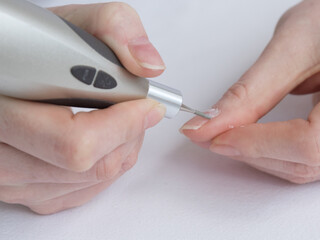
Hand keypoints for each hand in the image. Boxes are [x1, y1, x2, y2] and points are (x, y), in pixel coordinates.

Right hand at [0, 3, 165, 213]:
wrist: (17, 67)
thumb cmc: (40, 48)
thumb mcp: (77, 23)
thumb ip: (115, 29)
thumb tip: (148, 66)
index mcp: (6, 107)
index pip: (75, 141)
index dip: (122, 125)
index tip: (148, 106)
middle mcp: (4, 152)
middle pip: (91, 167)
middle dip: (129, 135)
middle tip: (136, 108)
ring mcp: (13, 180)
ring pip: (92, 181)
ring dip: (122, 149)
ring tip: (119, 119)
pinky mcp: (27, 192)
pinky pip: (83, 192)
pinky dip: (107, 165)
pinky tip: (105, 140)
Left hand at [181, 0, 319, 183]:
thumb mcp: (290, 50)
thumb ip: (250, 92)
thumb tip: (209, 123)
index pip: (308, 143)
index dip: (256, 143)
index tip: (210, 134)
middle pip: (301, 162)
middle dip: (246, 150)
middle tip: (207, 134)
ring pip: (298, 167)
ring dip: (252, 154)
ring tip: (220, 133)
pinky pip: (298, 160)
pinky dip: (265, 151)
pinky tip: (244, 137)